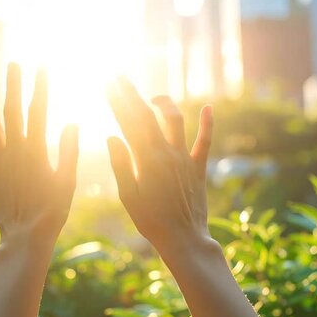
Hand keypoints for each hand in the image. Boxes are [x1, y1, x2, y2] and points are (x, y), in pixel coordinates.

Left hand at [0, 63, 78, 248]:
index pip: (38, 111)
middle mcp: (15, 151)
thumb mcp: (67, 181)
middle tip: (13, 64)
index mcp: (36, 150)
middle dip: (13, 86)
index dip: (39, 88)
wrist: (25, 237)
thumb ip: (69, 151)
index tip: (42, 68)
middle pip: (12, 111)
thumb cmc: (52, 212)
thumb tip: (72, 122)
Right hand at [107, 77, 213, 252]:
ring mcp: (185, 159)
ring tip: (152, 96)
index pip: (129, 123)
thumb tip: (111, 136)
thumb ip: (120, 164)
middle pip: (147, 115)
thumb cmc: (150, 221)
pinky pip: (205, 141)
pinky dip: (207, 123)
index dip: (117, 102)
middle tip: (120, 77)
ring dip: (164, 103)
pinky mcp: (198, 167)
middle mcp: (167, 154)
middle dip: (132, 94)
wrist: (183, 239)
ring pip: (175, 121)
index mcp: (146, 160)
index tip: (107, 85)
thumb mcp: (127, 196)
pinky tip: (208, 107)